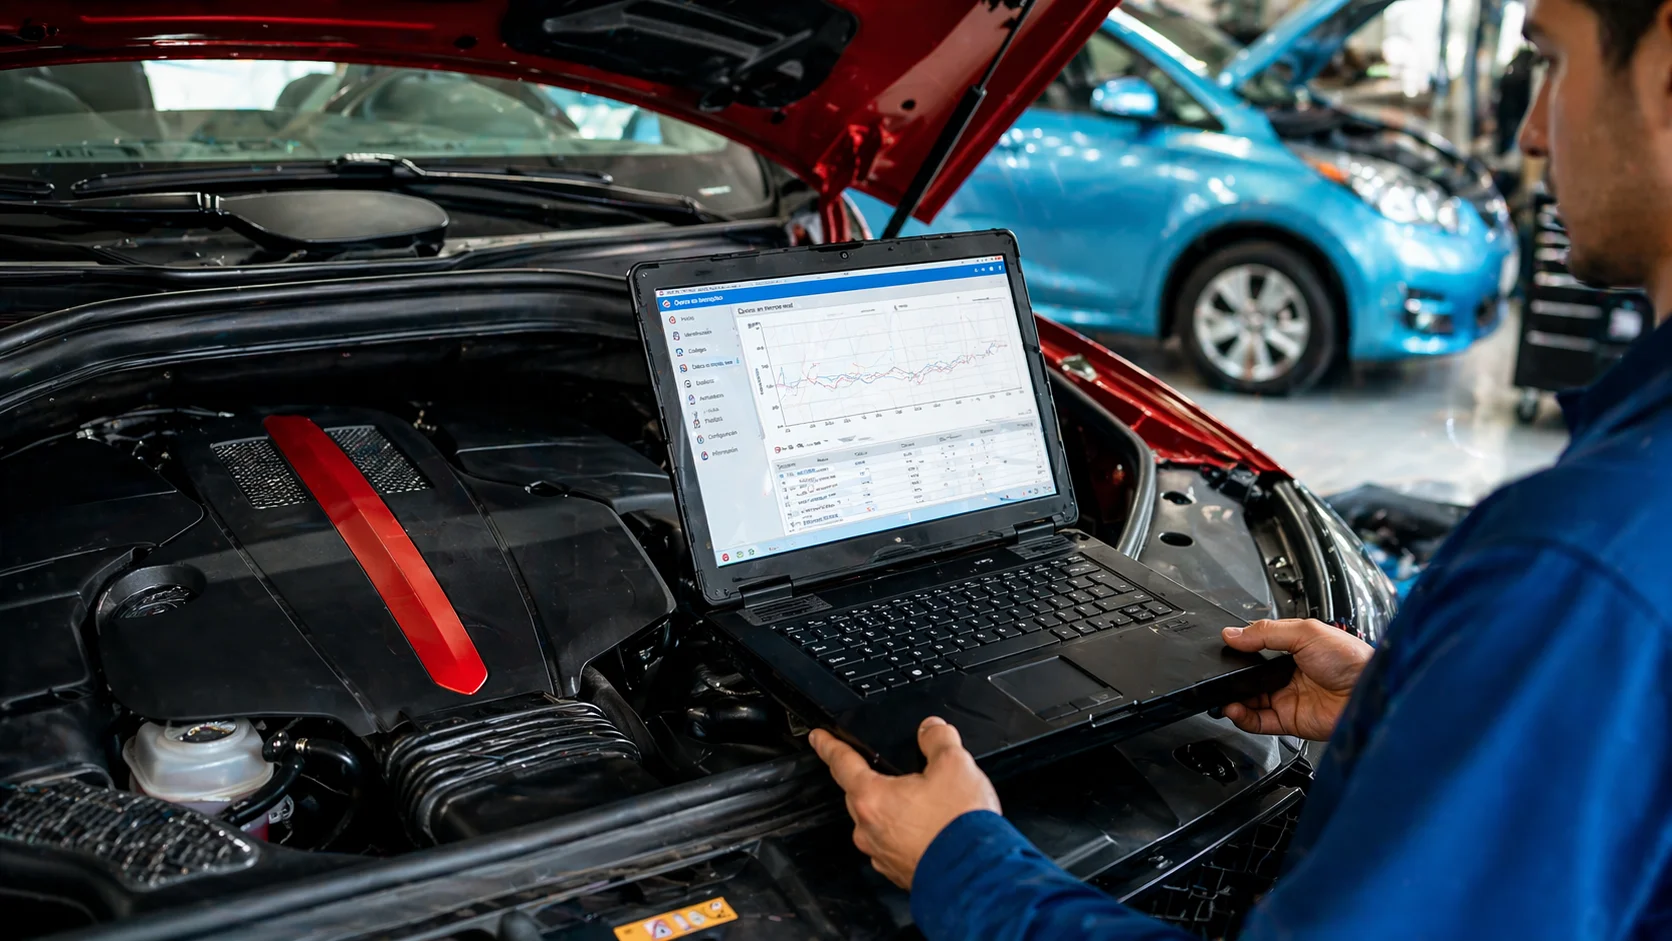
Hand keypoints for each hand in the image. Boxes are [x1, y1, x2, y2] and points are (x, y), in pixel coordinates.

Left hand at [809, 717, 1000, 888]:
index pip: (841, 762)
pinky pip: (892, 844)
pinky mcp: (898, 872)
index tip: (818, 738)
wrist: (976, 876)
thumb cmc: (959, 826)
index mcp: (871, 797)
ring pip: (877, 822)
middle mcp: (868, 828)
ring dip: (893, 810)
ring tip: (925, 804)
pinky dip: (905, 834)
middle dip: (874, 779)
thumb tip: (931, 730)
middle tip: (898, 772)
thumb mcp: (955, 764)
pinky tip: (930, 830)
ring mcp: (881, 854)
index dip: (828, 745)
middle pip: (860, 793)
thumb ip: (938, 739)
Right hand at [1220, 618, 1373, 740]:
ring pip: (1249, 701)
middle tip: (1219, 675)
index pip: (1258, 650)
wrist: (1368, 693)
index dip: (1241, 651)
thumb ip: (1266, 633)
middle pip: (1250, 678)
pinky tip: (1233, 709)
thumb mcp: (1306, 632)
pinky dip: (1242, 718)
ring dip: (1232, 699)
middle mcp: (1289, 675)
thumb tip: (1232, 634)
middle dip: (1232, 678)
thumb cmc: (1351, 660)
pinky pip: (1258, 722)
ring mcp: (1288, 698)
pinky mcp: (1289, 721)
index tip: (1225, 648)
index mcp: (1295, 649)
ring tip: (1221, 694)